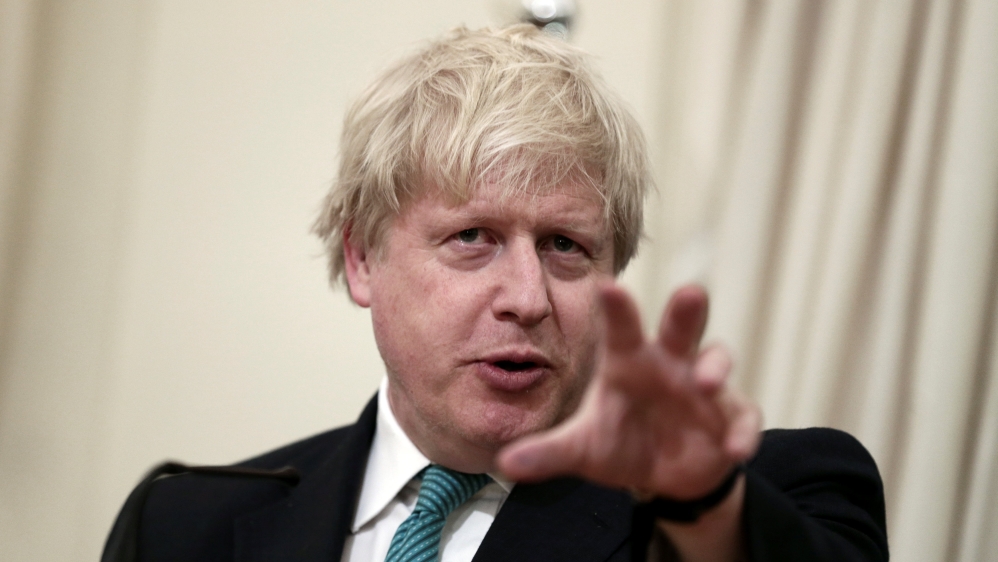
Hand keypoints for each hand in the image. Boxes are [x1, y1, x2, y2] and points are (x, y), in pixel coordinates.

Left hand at [497, 284, 760, 500]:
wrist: (665, 473)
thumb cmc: (621, 442)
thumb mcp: (583, 448)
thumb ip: (549, 452)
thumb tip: (505, 463)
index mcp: (630, 363)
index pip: (622, 330)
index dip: (618, 310)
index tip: (608, 286)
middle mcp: (670, 364)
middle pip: (681, 328)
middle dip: (686, 310)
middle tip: (690, 292)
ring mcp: (704, 388)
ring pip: (717, 361)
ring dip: (715, 367)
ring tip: (704, 382)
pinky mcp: (730, 417)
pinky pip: (743, 417)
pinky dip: (743, 431)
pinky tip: (736, 449)